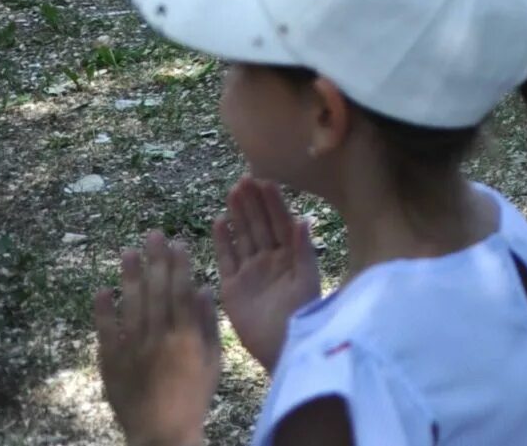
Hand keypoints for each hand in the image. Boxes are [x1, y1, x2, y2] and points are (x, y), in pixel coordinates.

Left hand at [93, 231, 218, 445]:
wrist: (161, 431)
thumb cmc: (194, 397)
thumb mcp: (213, 361)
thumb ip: (208, 324)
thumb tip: (204, 290)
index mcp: (187, 334)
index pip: (182, 290)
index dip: (180, 264)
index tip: (178, 242)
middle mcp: (159, 335)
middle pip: (157, 289)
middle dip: (155, 260)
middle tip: (152, 234)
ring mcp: (133, 347)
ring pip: (131, 303)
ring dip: (130, 276)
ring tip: (128, 252)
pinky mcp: (111, 362)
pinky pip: (105, 330)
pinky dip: (103, 309)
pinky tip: (102, 289)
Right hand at [212, 177, 317, 373]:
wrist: (283, 345)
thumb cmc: (302, 313)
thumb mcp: (306, 279)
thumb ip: (303, 249)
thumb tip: (303, 219)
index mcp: (291, 255)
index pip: (281, 222)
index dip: (273, 203)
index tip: (265, 181)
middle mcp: (271, 260)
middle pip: (260, 225)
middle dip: (253, 203)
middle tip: (243, 181)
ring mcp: (251, 272)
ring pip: (243, 237)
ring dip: (238, 216)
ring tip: (232, 193)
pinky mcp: (233, 287)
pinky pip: (227, 259)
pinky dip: (223, 241)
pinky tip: (219, 222)